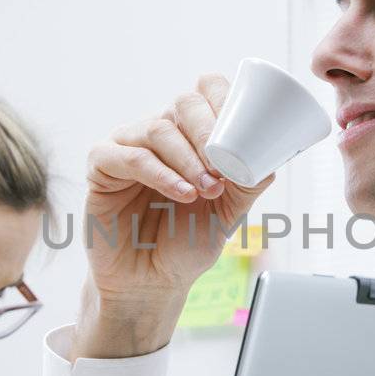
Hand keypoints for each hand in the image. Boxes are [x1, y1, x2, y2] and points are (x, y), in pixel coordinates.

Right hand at [73, 74, 272, 359]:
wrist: (152, 283)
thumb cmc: (187, 243)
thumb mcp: (228, 213)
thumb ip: (248, 183)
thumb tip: (272, 157)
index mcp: (189, 134)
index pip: (203, 92)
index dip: (222, 96)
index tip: (243, 125)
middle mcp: (158, 134)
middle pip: (182, 105)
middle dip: (208, 131)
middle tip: (224, 167)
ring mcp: (127, 147)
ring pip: (158, 130)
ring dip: (188, 158)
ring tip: (207, 189)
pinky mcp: (102, 168)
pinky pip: (128, 156)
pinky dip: (160, 173)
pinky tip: (181, 193)